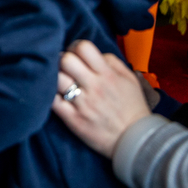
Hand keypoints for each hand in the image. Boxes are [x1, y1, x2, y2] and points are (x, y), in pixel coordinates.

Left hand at [51, 40, 150, 158]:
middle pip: (66, 60)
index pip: (83, 47)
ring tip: (61, 82)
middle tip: (65, 68)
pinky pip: (53, 102)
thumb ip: (112, 61)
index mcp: (107, 74)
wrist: (136, 140)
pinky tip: (58, 96)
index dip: (76, 47)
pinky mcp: (73, 120)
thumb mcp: (130, 79)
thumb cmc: (132, 107)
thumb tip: (94, 54)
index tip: (76, 55)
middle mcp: (94, 86)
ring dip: (56, 77)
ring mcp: (82, 103)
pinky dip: (51, 96)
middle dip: (63, 60)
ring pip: (56, 79)